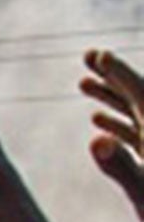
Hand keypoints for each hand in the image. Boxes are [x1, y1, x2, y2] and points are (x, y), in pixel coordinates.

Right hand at [82, 48, 143, 221]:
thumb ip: (120, 165)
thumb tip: (97, 140)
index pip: (140, 94)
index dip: (118, 74)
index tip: (98, 56)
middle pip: (139, 97)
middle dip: (114, 77)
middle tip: (90, 57)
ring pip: (136, 114)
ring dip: (111, 99)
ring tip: (84, 85)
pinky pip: (137, 134)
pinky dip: (118, 124)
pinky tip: (100, 124)